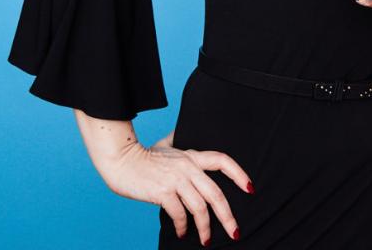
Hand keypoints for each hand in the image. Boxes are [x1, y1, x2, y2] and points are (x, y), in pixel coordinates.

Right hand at [102, 131, 252, 244]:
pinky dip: (183, 226)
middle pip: (216, 193)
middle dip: (228, 216)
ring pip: (200, 207)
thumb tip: (179, 133)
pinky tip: (182, 232)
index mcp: (191, 156)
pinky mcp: (162, 191)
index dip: (239, 174)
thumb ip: (177, 141)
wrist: (120, 159)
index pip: (222, 160)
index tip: (250, 188)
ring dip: (205, 227)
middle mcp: (187, 166)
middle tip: (235, 232)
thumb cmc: (142, 155)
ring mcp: (176, 179)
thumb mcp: (165, 145)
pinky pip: (179, 213)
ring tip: (206, 240)